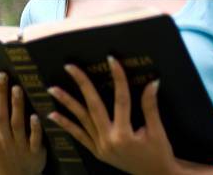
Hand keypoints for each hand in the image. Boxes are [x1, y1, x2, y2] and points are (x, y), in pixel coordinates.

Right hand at [0, 64, 46, 174]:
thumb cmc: (0, 151)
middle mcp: (1, 136)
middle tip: (1, 73)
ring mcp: (18, 144)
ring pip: (16, 123)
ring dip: (16, 106)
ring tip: (16, 88)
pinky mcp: (34, 152)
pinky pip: (34, 139)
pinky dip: (34, 129)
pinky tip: (36, 116)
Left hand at [45, 56, 179, 174]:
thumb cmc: (159, 153)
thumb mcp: (157, 131)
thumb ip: (150, 106)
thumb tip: (153, 82)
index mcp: (124, 134)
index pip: (121, 99)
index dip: (118, 77)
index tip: (111, 59)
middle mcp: (108, 140)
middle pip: (93, 105)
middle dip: (81, 83)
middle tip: (69, 66)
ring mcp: (100, 147)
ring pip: (81, 120)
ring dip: (66, 103)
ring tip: (52, 88)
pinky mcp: (97, 151)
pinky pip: (79, 136)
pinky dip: (66, 125)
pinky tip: (52, 115)